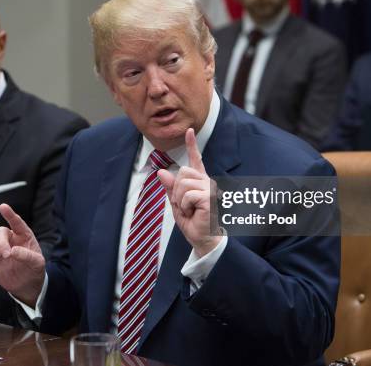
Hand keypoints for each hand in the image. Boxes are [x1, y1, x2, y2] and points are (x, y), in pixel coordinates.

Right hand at [0, 203, 44, 307]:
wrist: (26, 284)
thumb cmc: (34, 269)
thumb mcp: (37, 263)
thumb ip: (27, 256)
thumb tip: (12, 251)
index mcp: (24, 236)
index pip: (16, 222)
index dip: (9, 214)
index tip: (2, 206)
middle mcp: (10, 238)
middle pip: (0, 231)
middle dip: (0, 242)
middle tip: (5, 255)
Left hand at [158, 128, 221, 256]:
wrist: (203, 240)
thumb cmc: (193, 223)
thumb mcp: (176, 204)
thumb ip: (170, 188)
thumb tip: (161, 172)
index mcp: (199, 182)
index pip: (195, 160)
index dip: (192, 145)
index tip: (189, 131)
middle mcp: (206, 181)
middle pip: (182, 172)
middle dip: (176, 190)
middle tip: (183, 205)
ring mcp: (209, 188)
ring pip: (183, 183)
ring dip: (180, 200)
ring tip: (189, 210)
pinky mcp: (209, 197)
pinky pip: (187, 195)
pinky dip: (184, 206)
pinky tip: (193, 213)